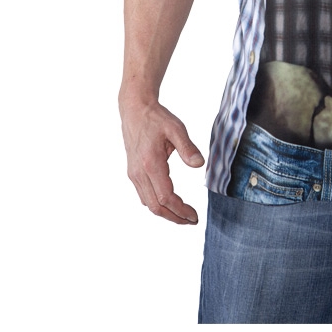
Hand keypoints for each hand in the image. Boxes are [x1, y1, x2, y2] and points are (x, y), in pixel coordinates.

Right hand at [121, 100, 204, 224]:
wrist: (135, 110)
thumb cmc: (157, 118)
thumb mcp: (176, 128)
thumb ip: (187, 147)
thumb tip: (199, 165)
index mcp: (151, 164)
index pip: (165, 197)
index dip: (180, 210)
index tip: (194, 216)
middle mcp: (139, 173)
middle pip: (155, 206)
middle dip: (174, 217)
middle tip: (191, 221)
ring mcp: (134, 174)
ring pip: (148, 203)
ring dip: (165, 213)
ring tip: (183, 216)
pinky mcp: (133, 172)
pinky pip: (144, 195)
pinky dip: (157, 204)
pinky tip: (169, 203)